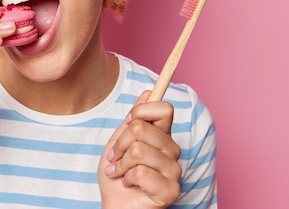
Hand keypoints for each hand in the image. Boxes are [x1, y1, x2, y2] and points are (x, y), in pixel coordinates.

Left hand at [98, 91, 181, 207]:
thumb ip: (134, 118)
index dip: (141, 112)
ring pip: (138, 150)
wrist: (115, 204)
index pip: (164, 108)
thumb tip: (148, 92)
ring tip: (121, 172)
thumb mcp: (119, 141)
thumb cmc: (116, 174)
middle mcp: (172, 150)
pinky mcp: (171, 190)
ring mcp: (174, 171)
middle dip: (120, 144)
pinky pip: (140, 172)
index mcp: (162, 135)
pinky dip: (126, 179)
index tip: (128, 124)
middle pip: (141, 128)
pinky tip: (129, 184)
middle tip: (116, 157)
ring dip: (121, 164)